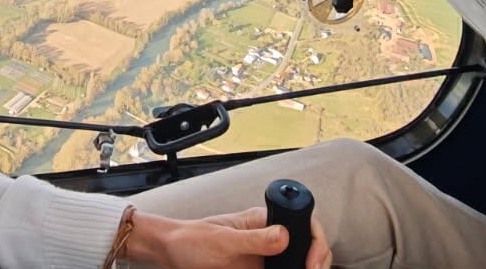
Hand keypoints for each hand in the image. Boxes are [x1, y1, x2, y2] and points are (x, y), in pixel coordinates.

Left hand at [123, 206, 331, 268]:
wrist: (168, 255)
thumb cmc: (189, 240)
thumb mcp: (222, 241)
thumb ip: (252, 239)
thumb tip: (283, 235)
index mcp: (263, 222)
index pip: (302, 224)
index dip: (315, 242)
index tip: (312, 262)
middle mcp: (268, 239)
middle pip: (306, 248)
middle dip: (317, 262)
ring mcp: (264, 259)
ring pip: (295, 265)